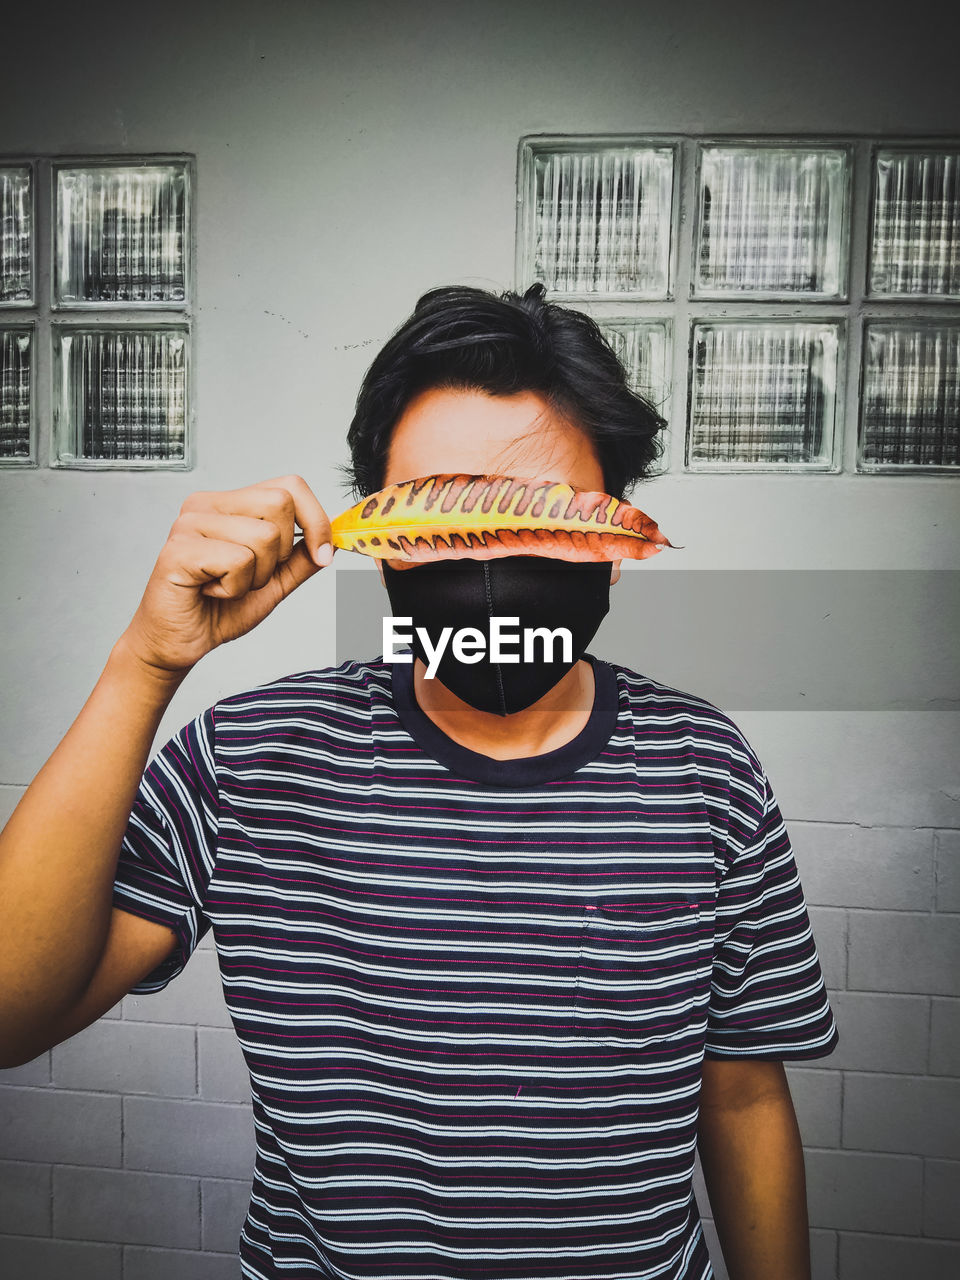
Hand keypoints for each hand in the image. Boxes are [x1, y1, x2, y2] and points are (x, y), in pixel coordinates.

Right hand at [119, 475, 332, 676]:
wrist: (177, 642)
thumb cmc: (217, 609)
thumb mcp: (273, 582)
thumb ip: (300, 559)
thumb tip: (330, 540)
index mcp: (229, 503)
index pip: (290, 485)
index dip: (316, 519)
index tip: (322, 554)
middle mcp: (206, 504)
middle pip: (280, 504)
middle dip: (280, 553)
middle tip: (249, 575)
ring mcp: (189, 523)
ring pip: (264, 536)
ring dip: (255, 577)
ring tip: (226, 586)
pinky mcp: (179, 549)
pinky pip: (238, 560)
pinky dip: (234, 588)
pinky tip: (210, 592)